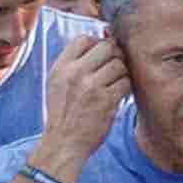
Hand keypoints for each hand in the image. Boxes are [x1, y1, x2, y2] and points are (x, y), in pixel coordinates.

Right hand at [28, 23, 130, 168]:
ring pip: (119, 64)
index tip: (101, 55)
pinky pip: (126, 83)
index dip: (97, 43)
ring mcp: (92, 86)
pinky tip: (119, 95)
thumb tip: (97, 41)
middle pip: (106, 47)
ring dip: (122, 73)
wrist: (63, 143)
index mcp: (61, 67)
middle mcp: (75, 73)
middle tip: (115, 67)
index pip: (83, 39)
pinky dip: (125, 88)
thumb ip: (72, 64)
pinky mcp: (107, 101)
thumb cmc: (63, 114)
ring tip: (115, 84)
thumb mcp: (57, 84)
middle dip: (114, 55)